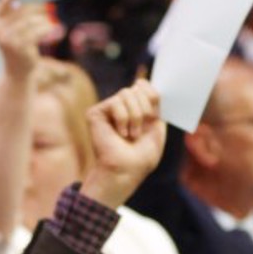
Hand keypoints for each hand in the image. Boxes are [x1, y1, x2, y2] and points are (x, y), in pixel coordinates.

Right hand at [0, 0, 52, 82]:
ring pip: (31, 21)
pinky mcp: (19, 48)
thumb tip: (34, 3)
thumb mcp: (15, 31)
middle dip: (38, 8)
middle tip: (51, 7)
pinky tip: (56, 27)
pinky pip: (37, 32)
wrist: (17, 72)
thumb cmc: (18, 48)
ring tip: (54, 20)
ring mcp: (8, 40)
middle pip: (22, 11)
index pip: (2, 4)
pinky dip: (48, 28)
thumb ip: (18, 17)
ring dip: (45, 19)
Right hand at [81, 79, 165, 207]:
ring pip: (127, 93)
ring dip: (135, 117)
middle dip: (145, 110)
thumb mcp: (156, 128)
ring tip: (131, 135)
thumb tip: (144, 82)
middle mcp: (121, 107)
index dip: (152, 96)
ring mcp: (108, 109)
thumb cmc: (142, 156)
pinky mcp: (95, 113)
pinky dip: (123, 119)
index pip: (144, 85)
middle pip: (137, 88)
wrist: (127, 170)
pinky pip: (115, 102)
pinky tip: (120, 133)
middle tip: (140, 132)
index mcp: (136, 108)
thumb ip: (154, 106)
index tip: (154, 116)